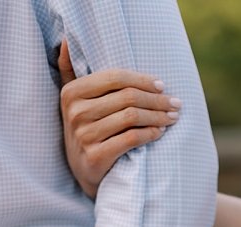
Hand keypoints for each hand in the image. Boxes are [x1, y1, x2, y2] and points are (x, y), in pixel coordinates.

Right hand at [58, 40, 179, 197]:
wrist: (83, 171)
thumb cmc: (87, 128)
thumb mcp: (75, 100)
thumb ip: (70, 70)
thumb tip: (65, 41)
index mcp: (71, 93)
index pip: (115, 77)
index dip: (143, 80)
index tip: (162, 85)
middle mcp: (75, 114)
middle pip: (127, 97)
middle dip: (157, 99)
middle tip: (175, 103)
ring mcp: (83, 137)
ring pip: (132, 117)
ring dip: (158, 116)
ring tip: (172, 116)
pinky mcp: (95, 157)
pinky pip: (131, 139)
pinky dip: (150, 134)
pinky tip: (159, 132)